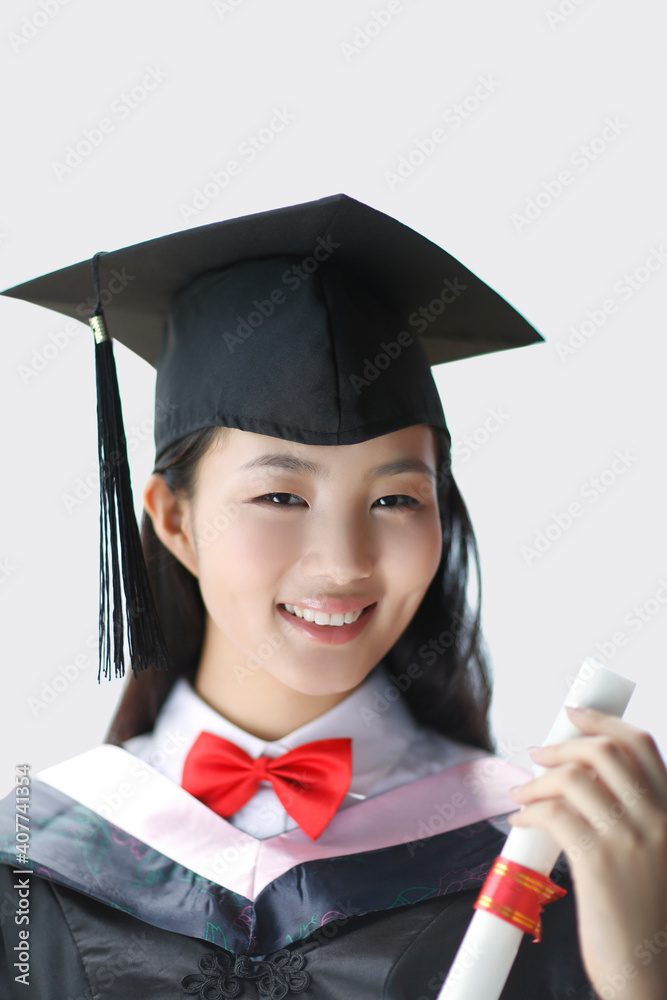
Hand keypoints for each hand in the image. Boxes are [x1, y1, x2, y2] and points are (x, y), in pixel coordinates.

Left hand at [507, 706, 666, 999]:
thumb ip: (636, 819)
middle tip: (537, 754)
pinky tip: (520, 822)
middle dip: (562, 745)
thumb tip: (586, 783)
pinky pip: (554, 814)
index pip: (642, 746)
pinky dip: (529, 811)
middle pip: (604, 752)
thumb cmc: (649, 922)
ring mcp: (631, 841)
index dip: (603, 721)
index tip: (573, 713)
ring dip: (538, 780)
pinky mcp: (600, 864)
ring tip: (522, 794)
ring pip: (574, 778)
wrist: (653, 979)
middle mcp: (659, 821)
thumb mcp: (657, 858)